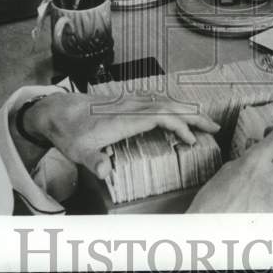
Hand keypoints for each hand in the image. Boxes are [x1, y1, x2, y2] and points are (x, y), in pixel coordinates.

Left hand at [27, 91, 219, 179]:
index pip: (161, 115)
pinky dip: (173, 106)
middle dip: (194, 116)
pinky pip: (157, 100)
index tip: (193, 140)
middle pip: (170, 106)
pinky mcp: (128, 100)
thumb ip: (93, 161)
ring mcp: (130, 100)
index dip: (180, 125)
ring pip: (165, 101)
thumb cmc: (69, 132)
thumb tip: (105, 173)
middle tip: (215, 128)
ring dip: (186, 110)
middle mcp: (132, 105)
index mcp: (125, 117)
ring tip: (204, 122)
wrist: (56, 111)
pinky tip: (179, 113)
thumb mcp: (78, 151)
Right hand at [188, 126, 272, 212]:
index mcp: (255, 162)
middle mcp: (271, 178)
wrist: (211, 237)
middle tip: (263, 162)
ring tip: (257, 189)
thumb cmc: (210, 207)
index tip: (271, 134)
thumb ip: (246, 160)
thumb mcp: (226, 172)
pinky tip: (259, 207)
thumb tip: (255, 153)